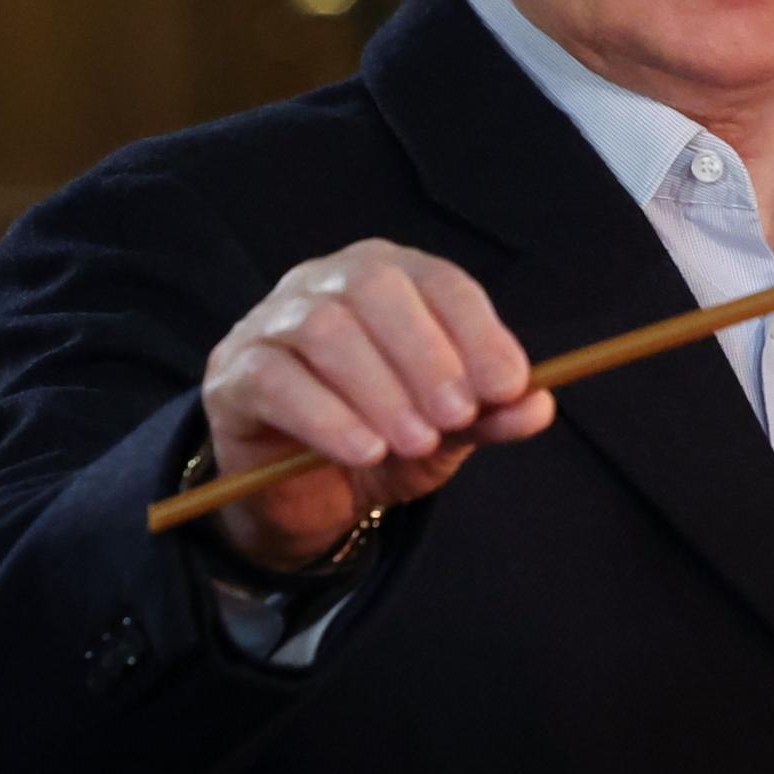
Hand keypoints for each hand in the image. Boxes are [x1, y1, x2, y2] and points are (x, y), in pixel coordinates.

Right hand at [198, 241, 551, 570]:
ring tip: (413, 442)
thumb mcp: (451, 431)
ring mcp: (272, 322)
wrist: (310, 496)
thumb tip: (539, 403)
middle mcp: (326, 283)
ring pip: (324, 330)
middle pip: (377, 289)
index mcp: (390, 278)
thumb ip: (492, 414)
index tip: (509, 386)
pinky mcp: (233, 374)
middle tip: (457, 418)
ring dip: (379, 390)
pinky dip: (326, 416)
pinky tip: (363, 451)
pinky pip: (275, 380)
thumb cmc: (386, 439)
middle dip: (427, 356)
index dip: (478, 331)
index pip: (439, 281)